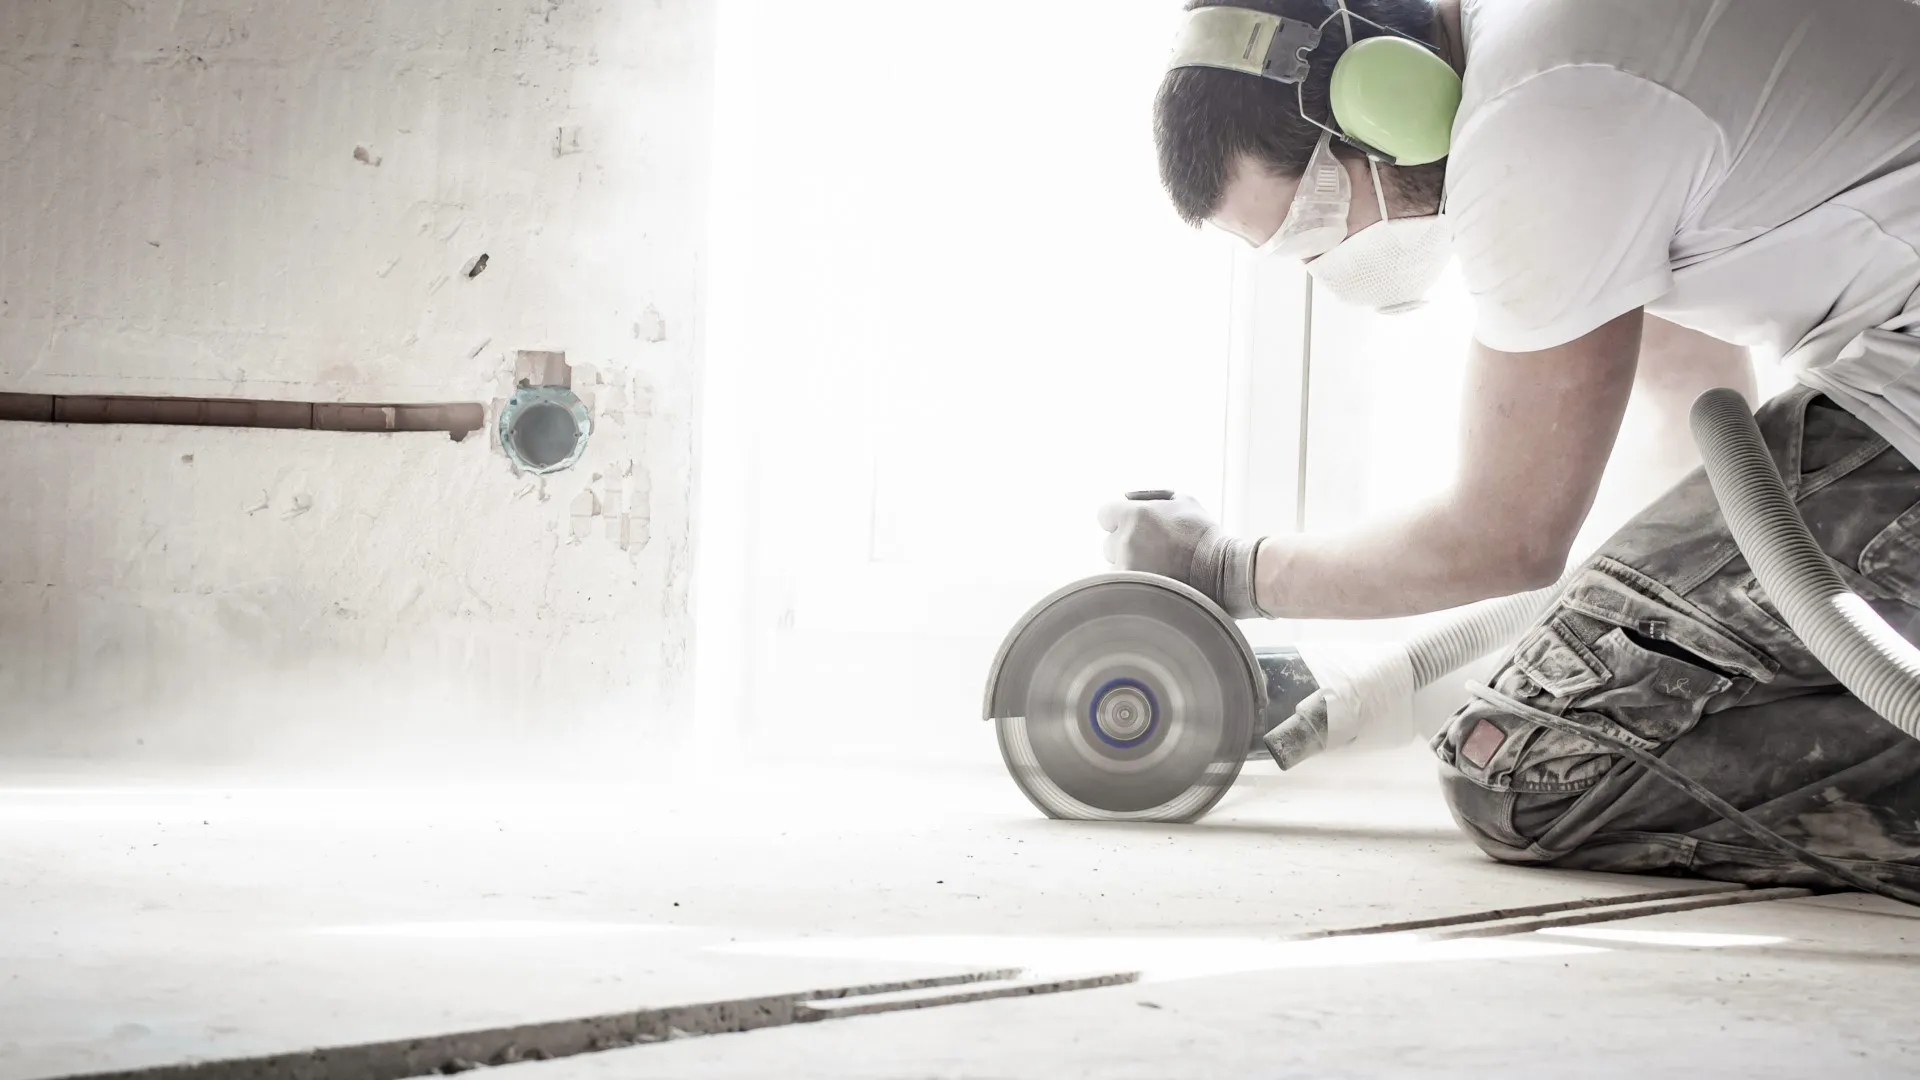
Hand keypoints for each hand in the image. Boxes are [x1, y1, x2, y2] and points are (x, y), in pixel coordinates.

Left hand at [1096, 492, 1269, 619]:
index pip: (1105, 514)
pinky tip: (1156, 587)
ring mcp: (1128, 567)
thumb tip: (1125, 497)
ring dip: (1129, 569)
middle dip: (1125, 548)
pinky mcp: (1133, 592)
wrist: (1223, 573)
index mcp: (1135, 514)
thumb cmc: (1204, 535)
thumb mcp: (1184, 502)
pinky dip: (1135, 589)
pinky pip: (1122, 590)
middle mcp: (1127, 539)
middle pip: (1109, 544)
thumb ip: (1152, 496)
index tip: (1130, 529)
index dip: (1117, 522)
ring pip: (1115, 569)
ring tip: (1158, 572)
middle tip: (1153, 554)